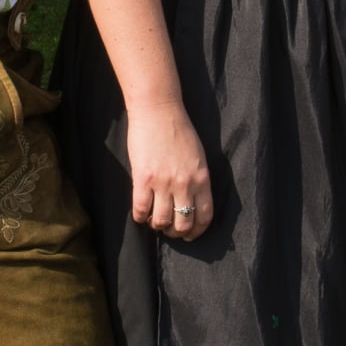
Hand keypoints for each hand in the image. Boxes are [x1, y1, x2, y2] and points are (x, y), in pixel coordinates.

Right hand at [125, 103, 213, 241]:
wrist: (158, 110)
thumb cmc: (178, 130)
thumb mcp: (198, 156)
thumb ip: (197, 179)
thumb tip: (191, 202)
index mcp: (202, 178)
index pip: (205, 216)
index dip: (197, 231)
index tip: (190, 235)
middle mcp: (185, 183)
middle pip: (183, 223)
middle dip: (176, 232)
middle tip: (170, 230)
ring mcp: (163, 182)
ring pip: (161, 221)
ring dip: (157, 225)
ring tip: (154, 220)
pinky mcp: (143, 179)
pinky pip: (141, 210)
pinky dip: (140, 217)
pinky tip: (141, 213)